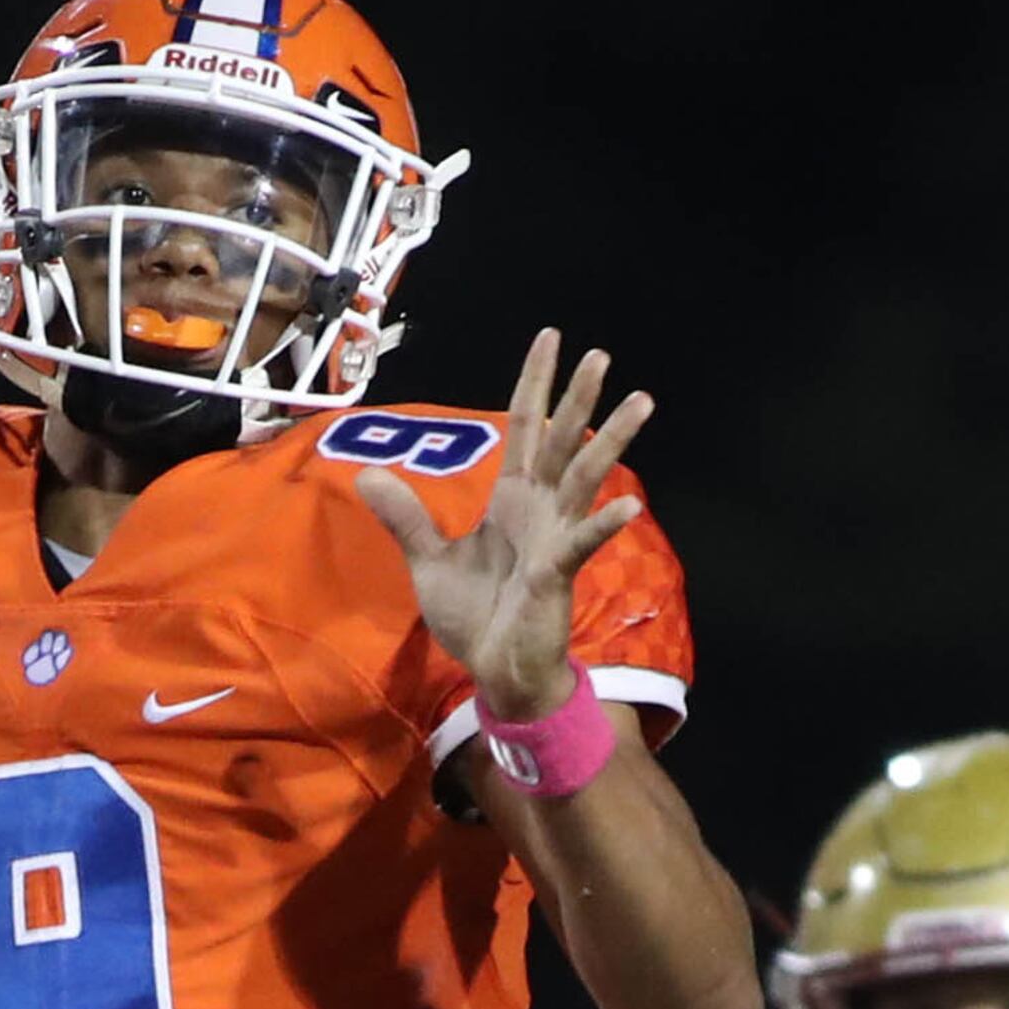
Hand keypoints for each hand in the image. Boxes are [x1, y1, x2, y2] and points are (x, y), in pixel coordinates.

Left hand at [354, 327, 651, 722]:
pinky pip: (583, 543)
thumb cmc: (473, 615)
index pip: (525, 426)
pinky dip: (605, 525)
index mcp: (511, 498)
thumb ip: (406, 517)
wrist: (494, 670)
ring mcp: (554, 537)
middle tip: (601, 355)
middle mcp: (539, 508)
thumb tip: (366, 473)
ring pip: (586, 477)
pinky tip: (629, 507)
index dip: (535, 383)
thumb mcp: (427, 559)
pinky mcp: (558, 572)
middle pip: (561, 440)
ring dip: (611, 440)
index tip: (551, 338)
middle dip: (579, 398)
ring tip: (642, 401)